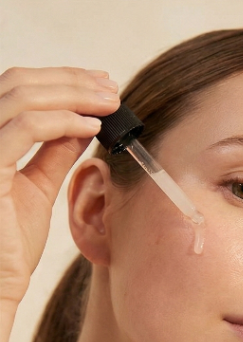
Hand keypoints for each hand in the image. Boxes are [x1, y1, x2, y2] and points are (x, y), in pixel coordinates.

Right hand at [0, 66, 119, 305]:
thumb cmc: (8, 242)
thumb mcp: (36, 186)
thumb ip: (54, 152)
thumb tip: (82, 121)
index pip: (16, 87)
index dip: (60, 79)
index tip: (102, 83)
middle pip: (17, 83)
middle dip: (71, 81)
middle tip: (111, 89)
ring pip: (21, 97)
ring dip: (73, 95)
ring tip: (110, 105)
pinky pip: (24, 129)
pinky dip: (62, 121)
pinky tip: (92, 127)